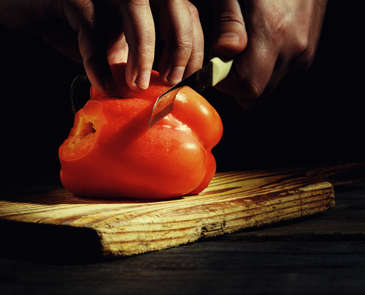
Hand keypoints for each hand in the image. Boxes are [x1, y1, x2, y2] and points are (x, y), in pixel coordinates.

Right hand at [0, 0, 203, 91]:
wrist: (40, 11)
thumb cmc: (89, 27)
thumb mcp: (125, 42)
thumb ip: (146, 56)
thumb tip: (172, 87)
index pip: (188, 14)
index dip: (194, 47)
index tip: (190, 79)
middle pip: (175, 7)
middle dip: (180, 48)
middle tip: (172, 83)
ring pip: (137, 11)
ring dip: (144, 51)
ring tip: (138, 86)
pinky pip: (93, 30)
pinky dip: (98, 62)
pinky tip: (104, 86)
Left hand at [210, 0, 326, 105]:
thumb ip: (228, 22)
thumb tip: (222, 54)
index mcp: (271, 32)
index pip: (247, 86)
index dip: (225, 83)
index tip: (214, 68)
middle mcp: (292, 48)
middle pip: (258, 93)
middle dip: (235, 84)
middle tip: (224, 60)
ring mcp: (304, 52)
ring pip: (269, 87)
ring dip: (252, 77)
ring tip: (244, 49)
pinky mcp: (309, 51)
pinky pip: (282, 75)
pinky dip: (267, 69)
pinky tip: (261, 46)